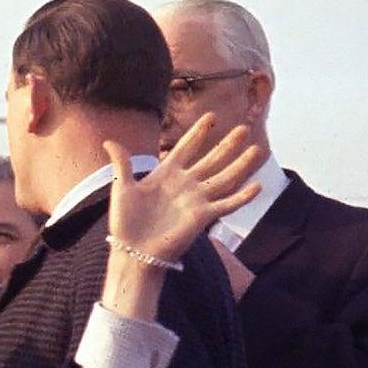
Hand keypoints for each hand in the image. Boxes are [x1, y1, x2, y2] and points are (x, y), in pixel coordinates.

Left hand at [102, 113, 263, 319]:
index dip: (198, 133)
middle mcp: (185, 185)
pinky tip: (257, 186)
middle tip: (244, 128)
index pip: (186, 148)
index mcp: (166, 175)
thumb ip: (121, 163)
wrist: (132, 251)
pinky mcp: (202, 217)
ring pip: (224, 178)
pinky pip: (226, 205)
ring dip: (242, 165)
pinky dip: (242, 197)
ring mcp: (196, 200)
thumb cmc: (125, 222)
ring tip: (258, 149)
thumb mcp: (121, 188)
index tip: (211, 116)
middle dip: (227, 145)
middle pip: (211, 160)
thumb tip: (109, 141)